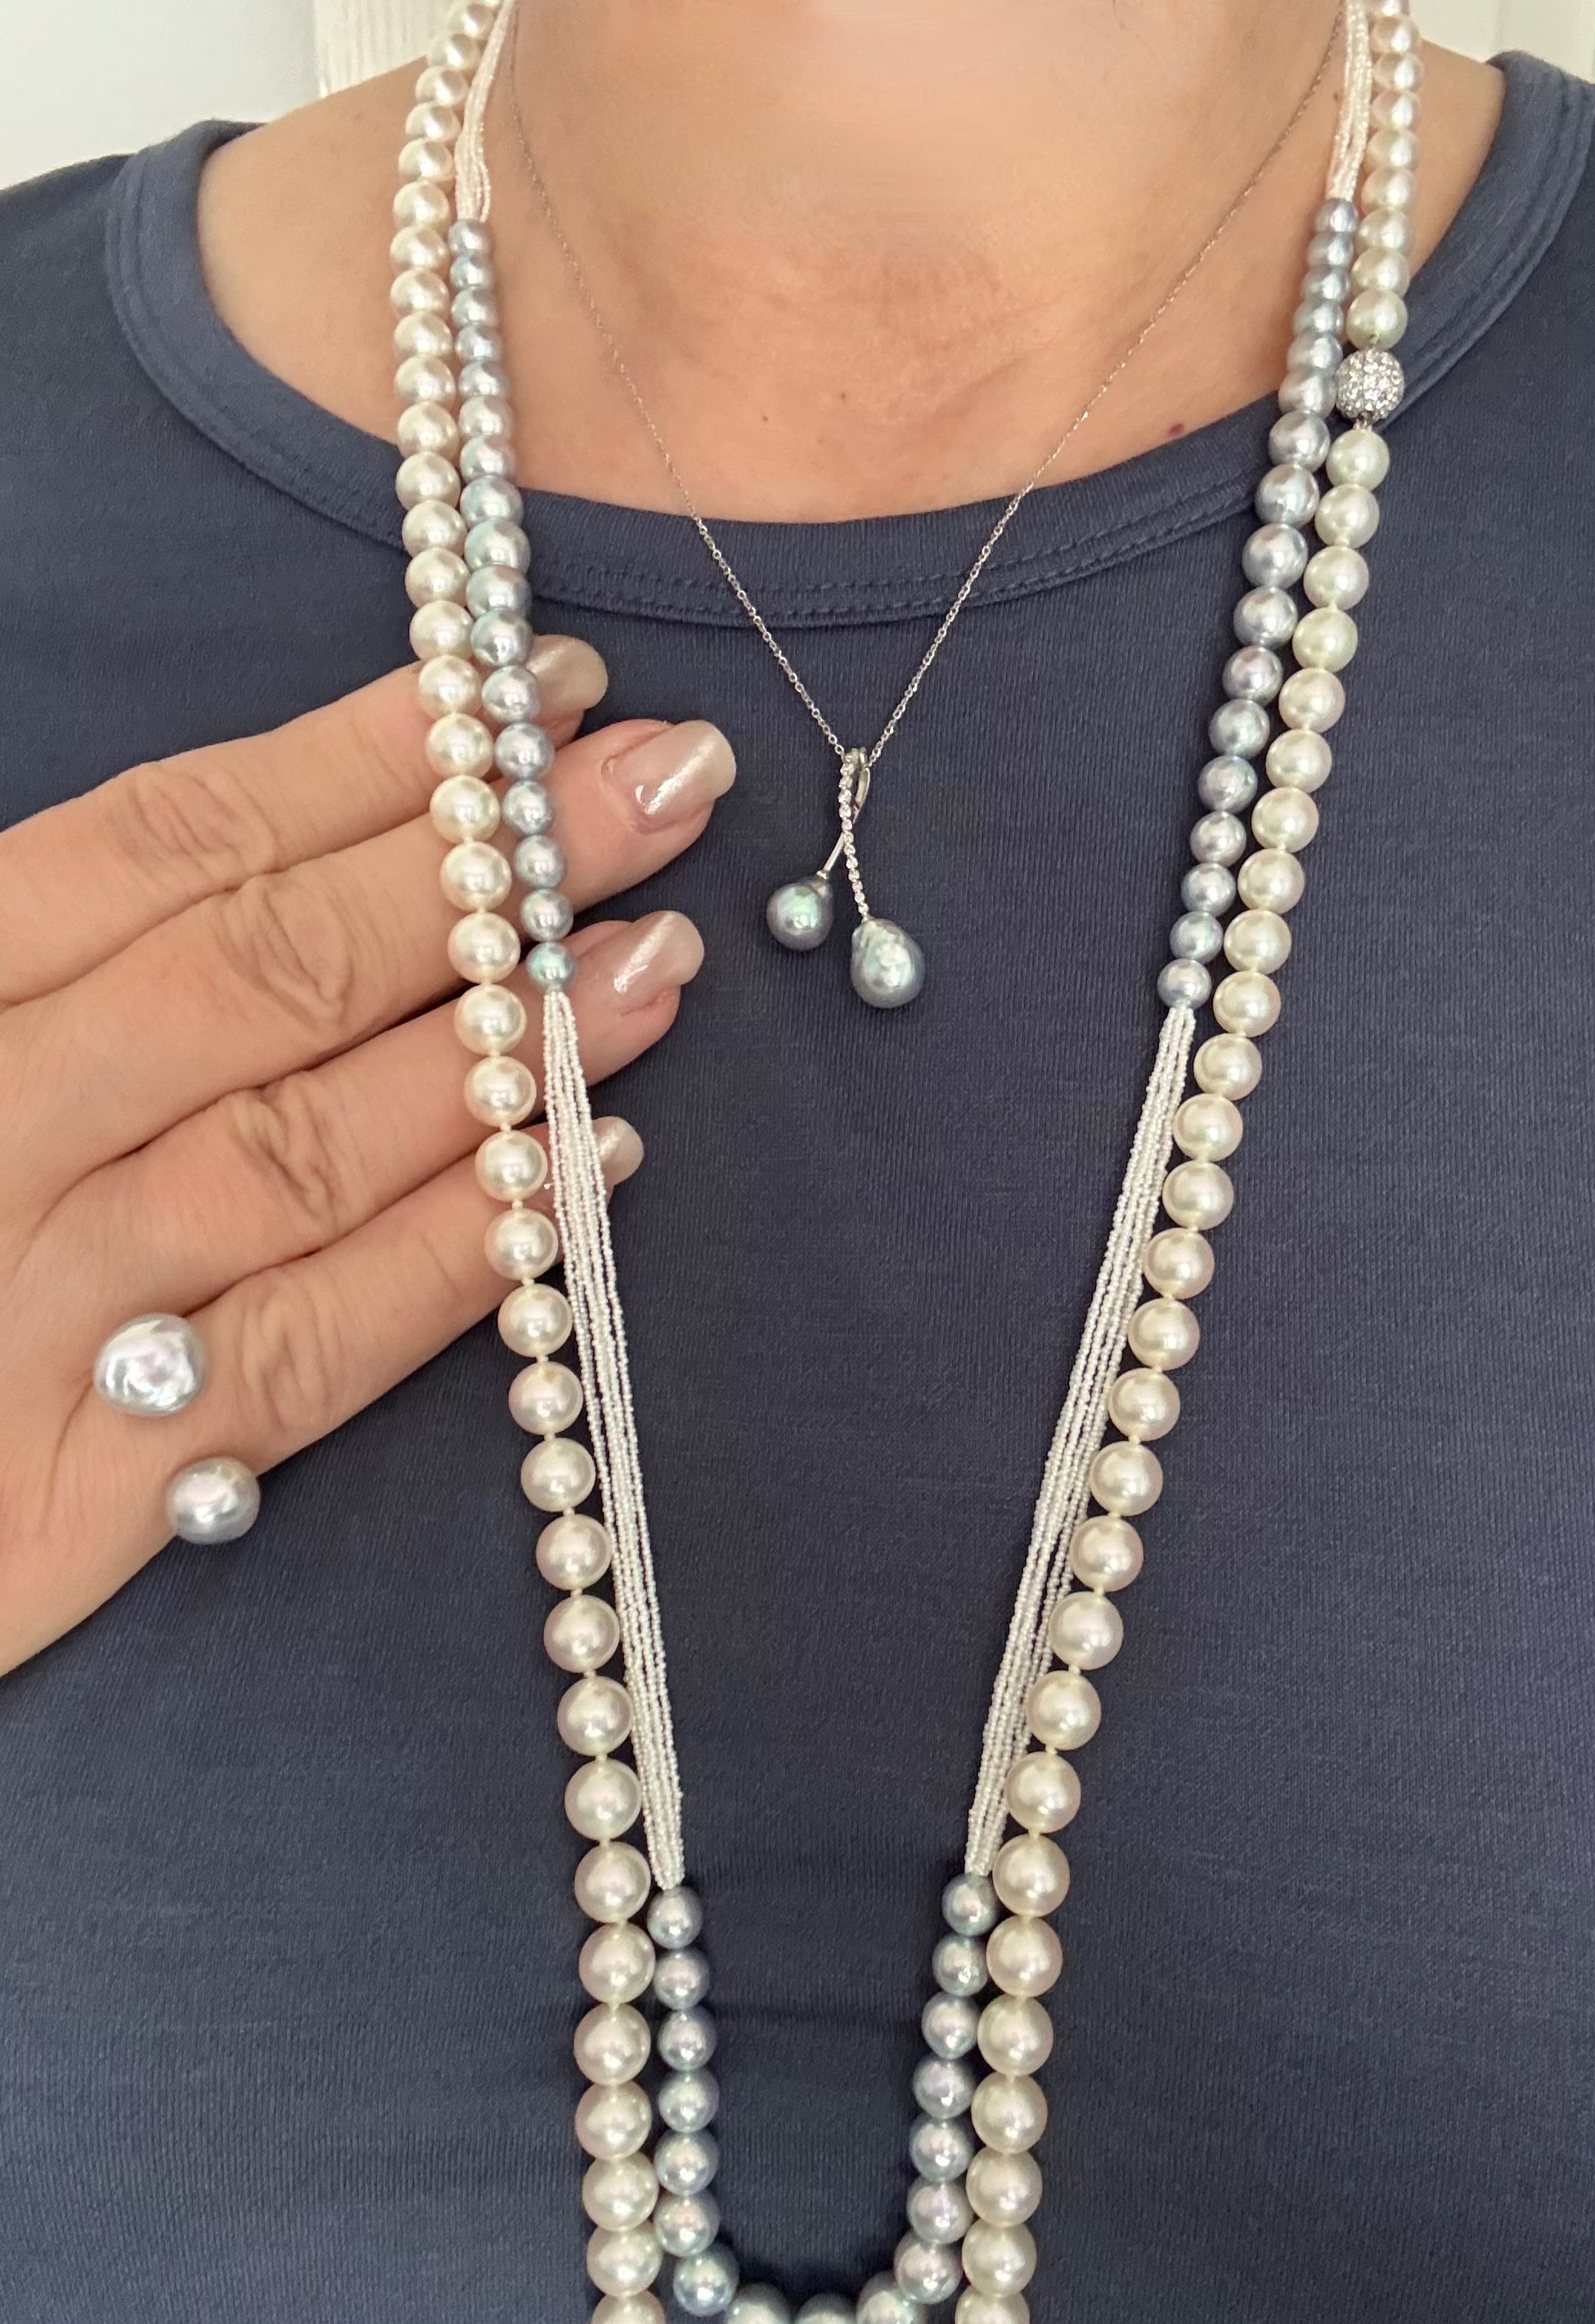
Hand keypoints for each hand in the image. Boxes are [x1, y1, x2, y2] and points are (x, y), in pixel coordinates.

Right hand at [0, 639, 732, 1670]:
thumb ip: (62, 959)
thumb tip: (281, 839)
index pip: (172, 840)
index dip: (374, 757)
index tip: (539, 690)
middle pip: (266, 968)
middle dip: (486, 865)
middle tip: (669, 782)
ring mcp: (26, 1316)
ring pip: (302, 1147)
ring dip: (506, 1047)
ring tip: (659, 958)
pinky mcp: (68, 1501)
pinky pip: (300, 1358)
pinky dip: (456, 1260)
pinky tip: (593, 1170)